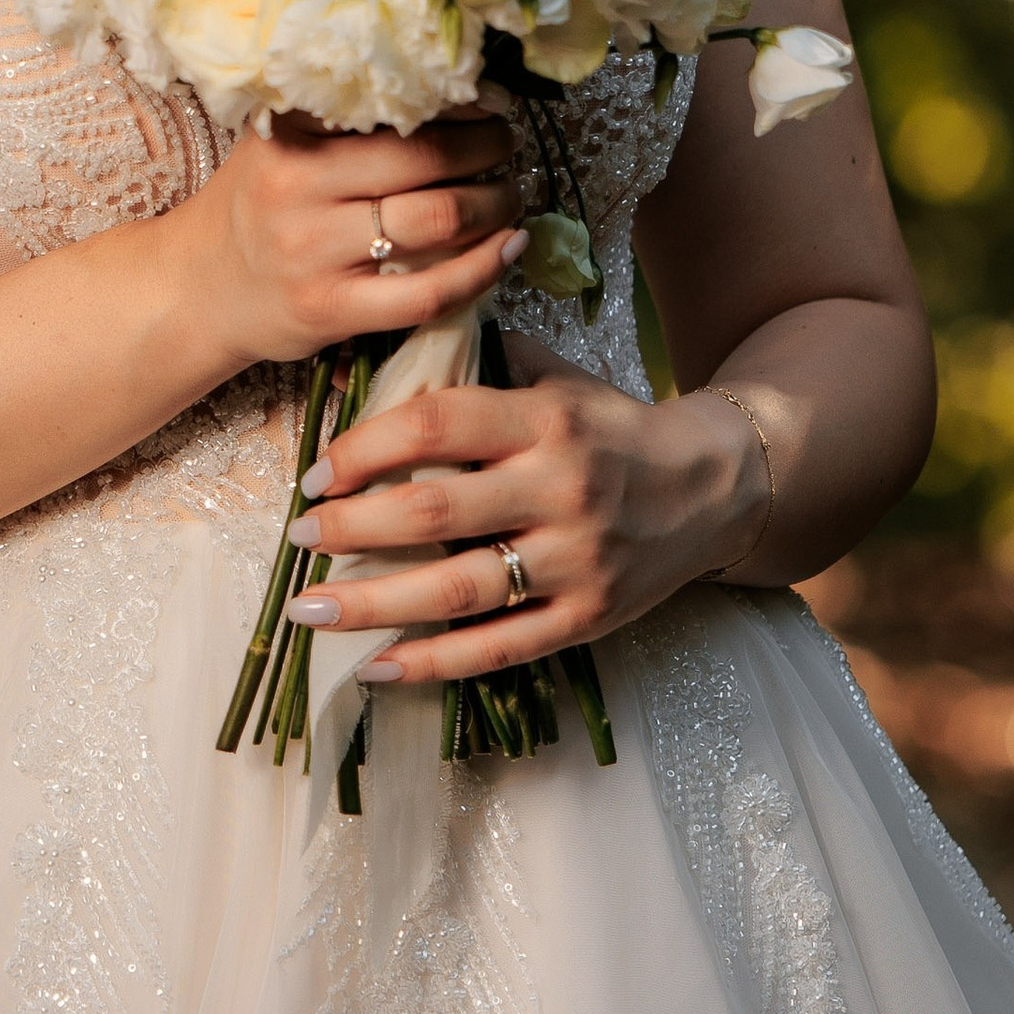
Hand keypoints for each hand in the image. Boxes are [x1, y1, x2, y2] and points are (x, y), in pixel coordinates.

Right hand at [181, 110, 527, 375]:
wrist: (201, 286)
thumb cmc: (259, 204)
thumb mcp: (282, 142)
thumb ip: (346, 119)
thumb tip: (457, 94)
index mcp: (291, 130)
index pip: (394, 100)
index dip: (459, 100)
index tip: (492, 101)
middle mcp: (298, 184)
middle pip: (427, 156)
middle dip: (489, 148)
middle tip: (506, 147)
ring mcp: (313, 251)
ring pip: (438, 219)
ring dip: (496, 203)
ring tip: (508, 195)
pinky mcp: (330, 308)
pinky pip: (429, 292)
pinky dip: (484, 268)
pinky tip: (508, 248)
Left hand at [283, 335, 771, 685]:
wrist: (715, 486)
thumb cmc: (611, 428)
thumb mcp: (558, 379)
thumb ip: (481, 364)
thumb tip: (384, 349)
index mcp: (547, 421)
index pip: (437, 425)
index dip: (365, 448)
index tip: (317, 472)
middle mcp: (561, 490)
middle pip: (434, 513)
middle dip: (350, 527)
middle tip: (297, 537)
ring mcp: (577, 561)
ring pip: (456, 590)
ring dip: (371, 603)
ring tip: (307, 609)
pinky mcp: (588, 617)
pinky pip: (498, 647)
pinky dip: (432, 661)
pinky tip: (373, 664)